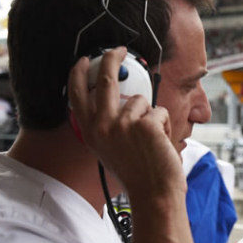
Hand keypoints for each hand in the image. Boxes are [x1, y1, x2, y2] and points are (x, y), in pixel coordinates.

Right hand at [67, 48, 183, 197]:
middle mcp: (102, 125)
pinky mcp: (145, 124)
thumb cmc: (136, 174)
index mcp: (90, 132)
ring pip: (142, 101)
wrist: (153, 193)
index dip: (79, 73)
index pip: (77, 94)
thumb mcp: (109, 148)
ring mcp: (123, 123)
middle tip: (120, 49)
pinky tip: (161, 144)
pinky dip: (166, 126)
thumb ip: (108, 124)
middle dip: (112, 57)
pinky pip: (160, 112)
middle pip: (105, 79)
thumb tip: (122, 100)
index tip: (84, 60)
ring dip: (152, 116)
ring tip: (152, 140)